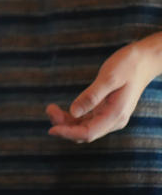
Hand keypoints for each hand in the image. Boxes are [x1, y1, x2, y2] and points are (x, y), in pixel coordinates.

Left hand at [47, 33, 161, 142]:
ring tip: (51, 108)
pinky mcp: (104, 111)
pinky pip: (86, 121)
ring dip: (66, 123)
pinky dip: (72, 118)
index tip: (51, 129)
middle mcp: (113, 120)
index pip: (89, 133)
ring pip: (83, 128)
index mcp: (115, 115)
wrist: (143, 61)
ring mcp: (109, 116)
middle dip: (64, 126)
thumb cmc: (128, 66)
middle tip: (50, 109)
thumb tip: (74, 112)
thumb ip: (92, 96)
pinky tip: (61, 111)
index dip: (68, 133)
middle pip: (84, 133)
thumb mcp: (109, 78)